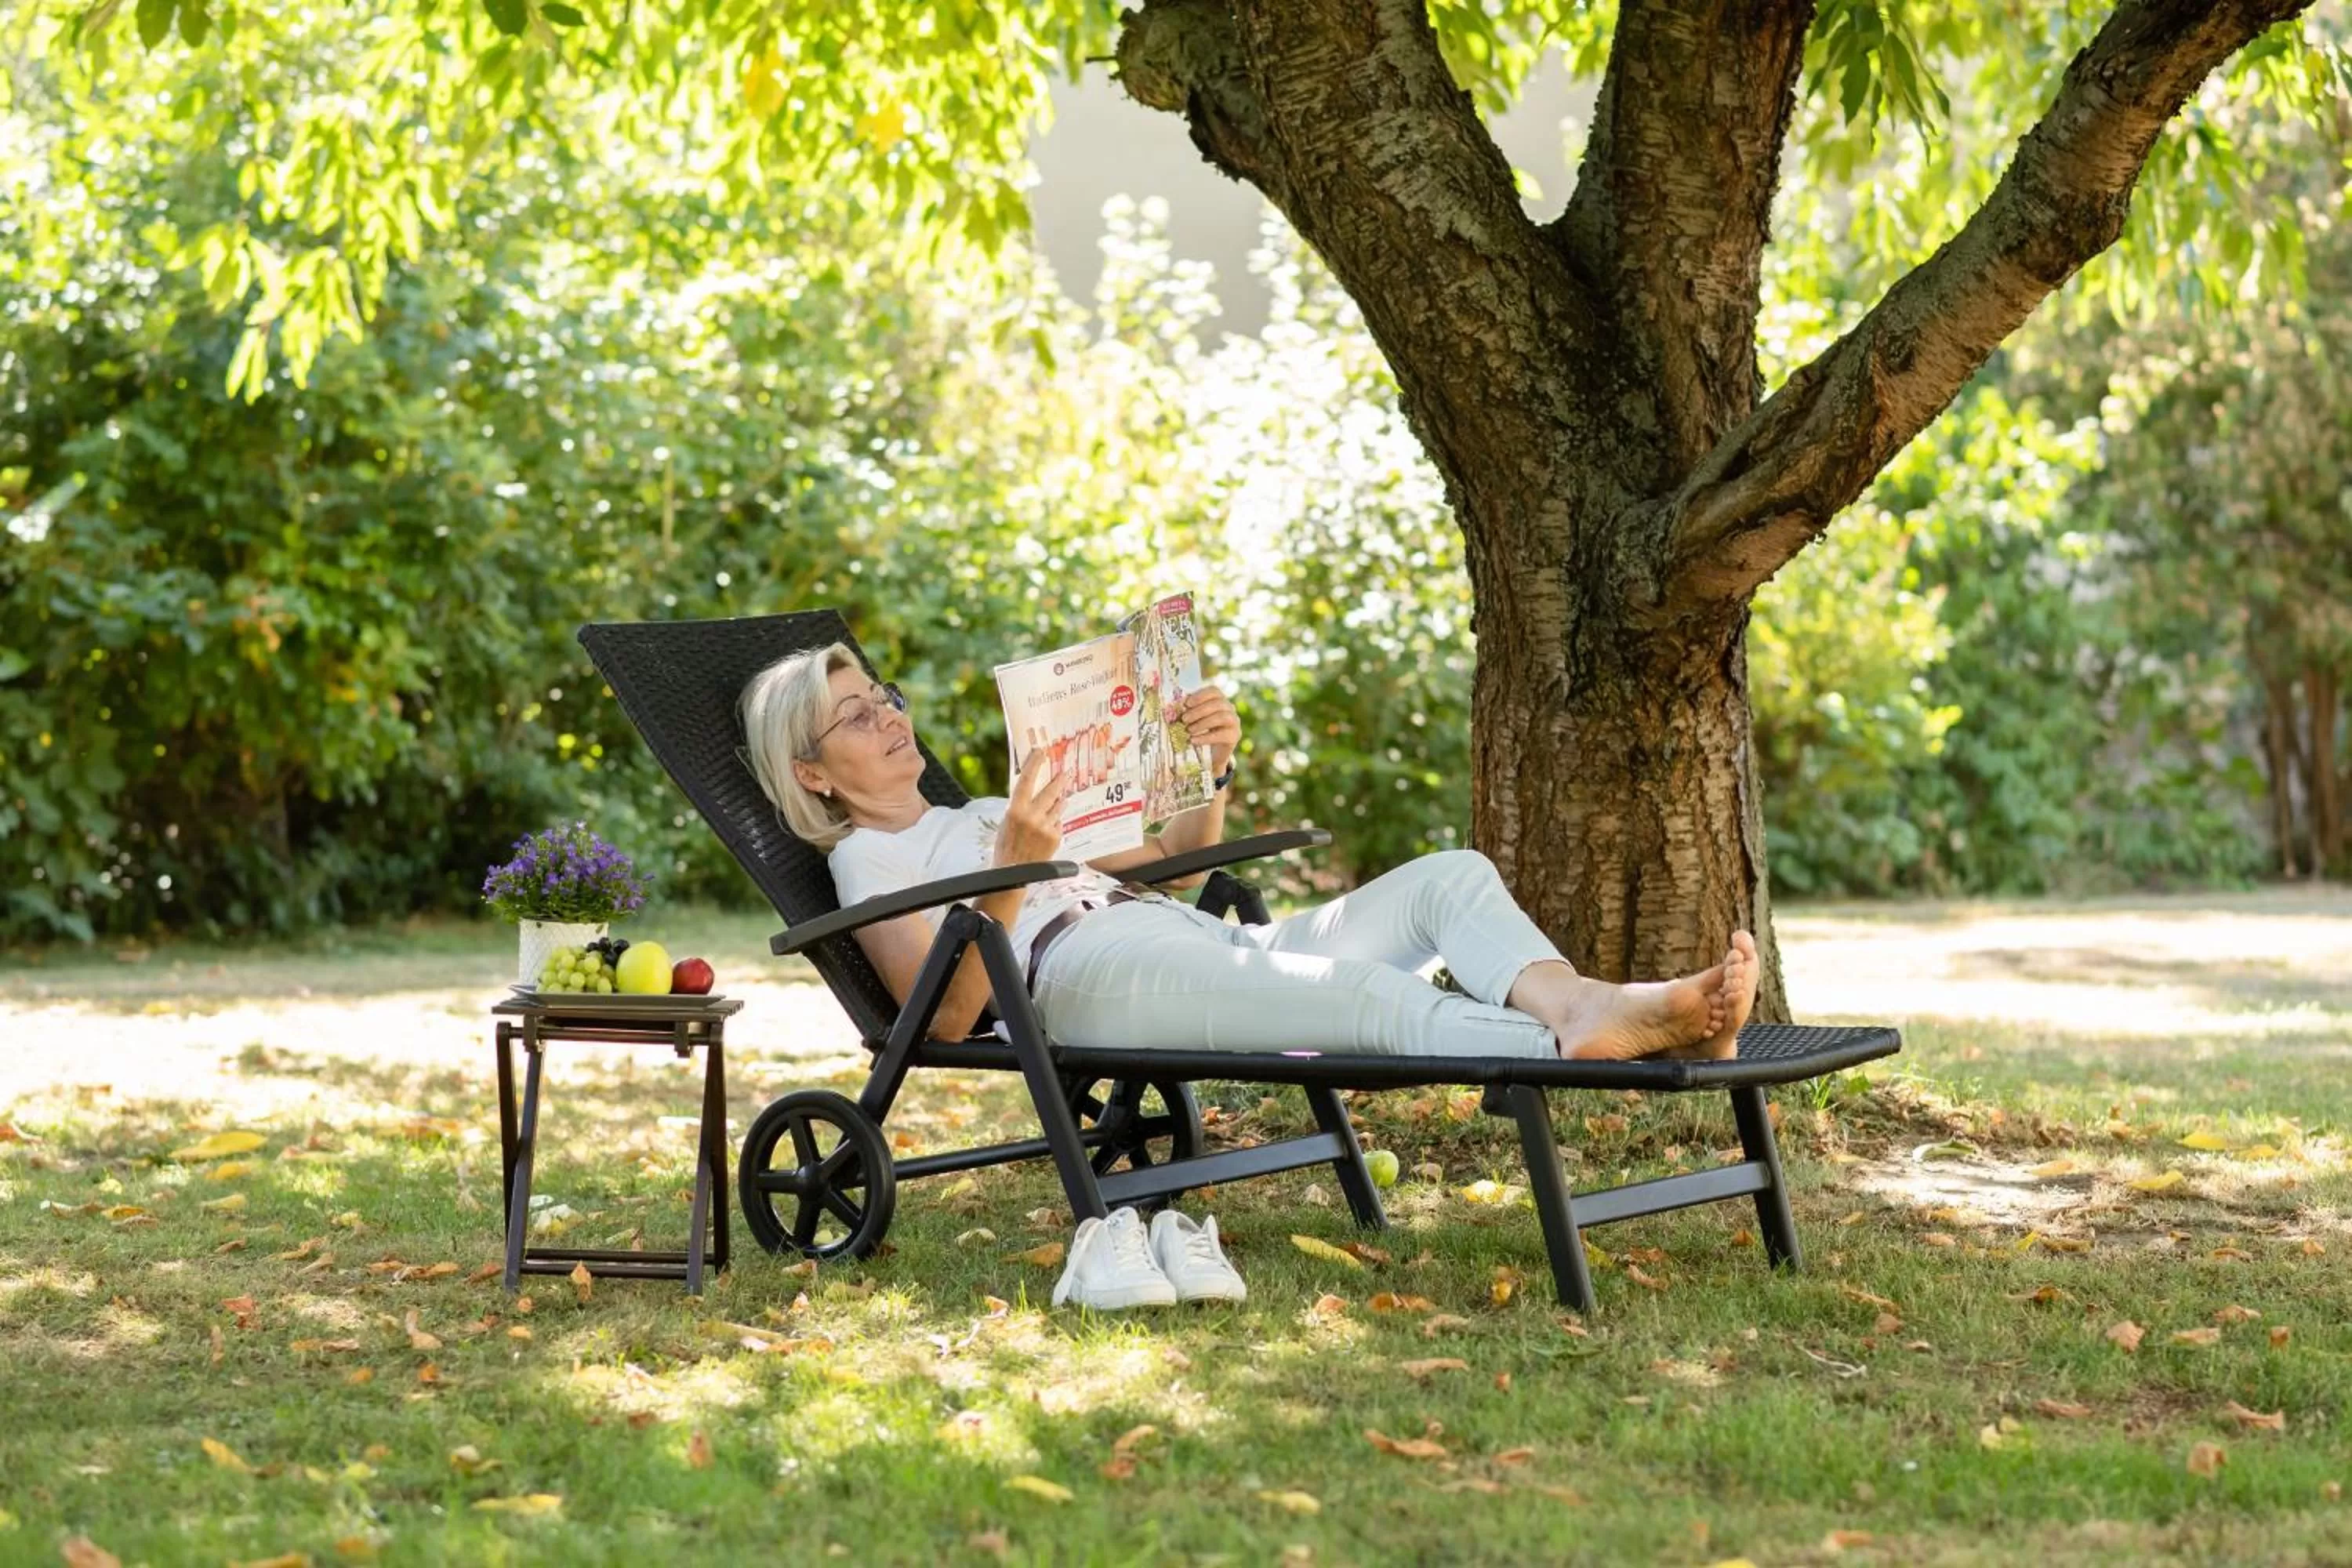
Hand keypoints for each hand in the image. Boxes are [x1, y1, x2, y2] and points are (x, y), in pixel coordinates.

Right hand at [996, 745, 1064, 864]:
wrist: (1013, 872)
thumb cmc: (1006, 845)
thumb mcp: (1007, 821)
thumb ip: (1020, 805)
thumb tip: (1032, 788)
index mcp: (1015, 810)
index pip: (1027, 779)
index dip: (1034, 763)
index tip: (1041, 751)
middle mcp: (1032, 816)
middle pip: (1050, 791)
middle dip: (1060, 780)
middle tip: (1066, 772)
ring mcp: (1046, 827)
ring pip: (1058, 806)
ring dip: (1059, 801)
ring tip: (1060, 798)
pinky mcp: (1055, 837)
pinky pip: (1059, 822)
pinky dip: (1055, 822)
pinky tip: (1049, 827)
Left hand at [1179, 685, 1240, 774]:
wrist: (1213, 753)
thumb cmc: (1201, 731)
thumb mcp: (1195, 719)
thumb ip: (1188, 711)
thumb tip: (1175, 706)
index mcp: (1220, 699)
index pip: (1214, 691)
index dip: (1200, 695)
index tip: (1186, 704)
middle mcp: (1230, 708)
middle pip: (1217, 704)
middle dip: (1198, 711)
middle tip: (1184, 719)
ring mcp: (1234, 721)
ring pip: (1221, 717)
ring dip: (1202, 723)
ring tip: (1188, 730)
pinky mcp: (1234, 735)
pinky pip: (1221, 734)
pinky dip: (1205, 737)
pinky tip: (1193, 741)